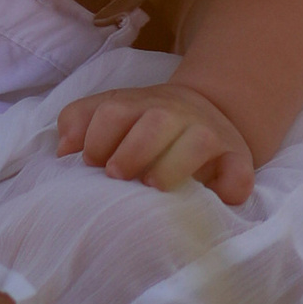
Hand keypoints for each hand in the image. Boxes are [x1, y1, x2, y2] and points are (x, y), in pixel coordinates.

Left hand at [56, 79, 255, 208]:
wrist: (211, 113)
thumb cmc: (148, 125)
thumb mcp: (114, 112)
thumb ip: (82, 120)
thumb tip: (63, 148)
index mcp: (142, 104)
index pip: (114, 110)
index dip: (97, 136)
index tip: (90, 162)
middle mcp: (178, 115)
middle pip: (156, 121)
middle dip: (132, 149)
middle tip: (115, 176)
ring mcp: (210, 137)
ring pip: (198, 142)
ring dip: (173, 165)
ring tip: (152, 186)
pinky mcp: (237, 162)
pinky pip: (239, 175)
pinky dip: (230, 188)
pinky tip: (215, 199)